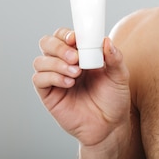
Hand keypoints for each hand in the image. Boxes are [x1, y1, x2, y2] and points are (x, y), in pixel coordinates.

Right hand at [32, 28, 130, 146]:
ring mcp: (55, 78)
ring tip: (76, 73)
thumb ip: (114, 57)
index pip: (64, 36)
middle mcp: (65, 63)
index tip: (75, 38)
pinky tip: (69, 83)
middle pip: (47, 43)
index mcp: (80, 54)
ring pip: (40, 61)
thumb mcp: (120, 75)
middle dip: (58, 46)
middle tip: (75, 57)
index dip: (65, 34)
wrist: (110, 125)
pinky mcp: (49, 94)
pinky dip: (52, 77)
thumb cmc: (114, 98)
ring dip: (56, 63)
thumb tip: (106, 41)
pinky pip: (39, 79)